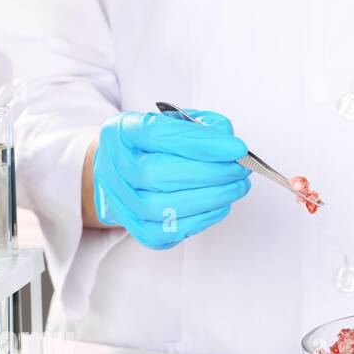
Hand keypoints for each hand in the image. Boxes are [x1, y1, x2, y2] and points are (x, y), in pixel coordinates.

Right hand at [91, 109, 250, 248]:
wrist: (129, 170)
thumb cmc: (159, 144)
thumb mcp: (178, 121)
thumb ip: (202, 126)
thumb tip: (227, 142)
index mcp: (121, 132)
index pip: (158, 134)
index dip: (201, 143)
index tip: (237, 149)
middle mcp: (112, 167)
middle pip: (157, 174)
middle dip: (210, 173)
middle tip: (241, 169)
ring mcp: (120, 202)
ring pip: (162, 208)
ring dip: (211, 198)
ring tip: (238, 186)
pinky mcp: (136, 228)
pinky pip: (166, 232)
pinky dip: (200, 220)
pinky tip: (221, 205)